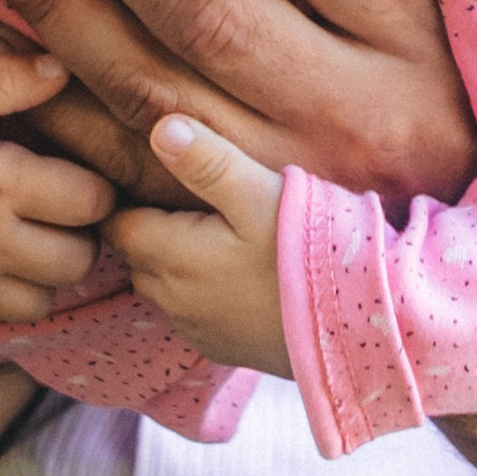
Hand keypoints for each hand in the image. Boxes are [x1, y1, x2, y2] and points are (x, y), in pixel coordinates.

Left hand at [0, 0, 476, 214]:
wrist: (440, 275)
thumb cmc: (428, 112)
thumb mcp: (421, 21)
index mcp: (404, 45)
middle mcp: (339, 114)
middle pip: (208, 15)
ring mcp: (275, 184)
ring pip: (147, 90)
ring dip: (57, 10)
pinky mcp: (220, 240)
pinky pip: (117, 166)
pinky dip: (49, 103)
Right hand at [0, 54, 114, 322]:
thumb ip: (5, 79)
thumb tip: (63, 68)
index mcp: (2, 184)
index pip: (94, 201)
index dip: (96, 186)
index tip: (76, 173)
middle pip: (80, 257)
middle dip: (82, 233)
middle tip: (59, 208)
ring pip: (49, 297)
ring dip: (50, 271)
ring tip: (33, 238)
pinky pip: (5, 318)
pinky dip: (13, 296)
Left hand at [112, 114, 295, 376]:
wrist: (359, 327)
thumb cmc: (309, 254)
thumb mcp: (260, 194)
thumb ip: (207, 161)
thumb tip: (159, 128)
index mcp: (167, 255)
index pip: (116, 221)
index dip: (129, 195)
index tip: (153, 175)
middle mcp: (169, 298)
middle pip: (137, 252)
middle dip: (151, 226)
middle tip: (187, 197)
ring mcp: (193, 328)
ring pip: (162, 283)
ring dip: (177, 259)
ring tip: (214, 231)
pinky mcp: (219, 347)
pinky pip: (191, 311)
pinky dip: (201, 290)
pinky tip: (237, 271)